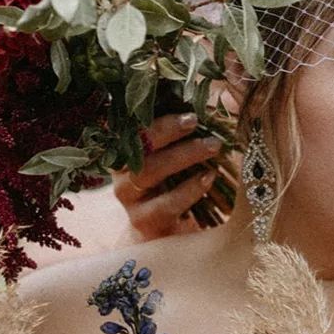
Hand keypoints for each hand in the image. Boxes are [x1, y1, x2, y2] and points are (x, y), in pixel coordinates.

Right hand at [112, 112, 226, 240]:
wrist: (167, 236)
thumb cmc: (176, 187)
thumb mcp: (179, 158)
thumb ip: (185, 131)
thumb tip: (211, 97)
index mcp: (126, 149)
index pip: (130, 124)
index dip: (153, 113)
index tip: (182, 106)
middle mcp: (122, 170)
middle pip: (136, 144)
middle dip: (167, 129)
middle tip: (195, 120)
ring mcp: (129, 197)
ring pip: (149, 171)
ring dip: (183, 155)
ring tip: (212, 146)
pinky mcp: (143, 221)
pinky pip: (165, 204)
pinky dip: (189, 189)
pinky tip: (209, 178)